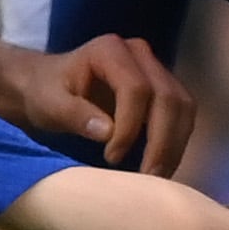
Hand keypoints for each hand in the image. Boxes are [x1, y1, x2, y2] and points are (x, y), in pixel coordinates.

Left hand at [6, 34, 200, 176]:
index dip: (130, 126)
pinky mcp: (162, 87)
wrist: (47, 84)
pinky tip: (161, 165)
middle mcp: (139, 53)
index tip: (112, 158)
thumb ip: (74, 114)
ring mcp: (154, 68)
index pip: (135, 88)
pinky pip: (182, 113)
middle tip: (148, 178)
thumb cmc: (45, 92)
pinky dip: (177, 141)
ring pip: (182, 106)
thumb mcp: (48, 104)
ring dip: (175, 144)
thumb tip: (107, 132)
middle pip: (168, 97)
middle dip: (162, 142)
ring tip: (157, 177)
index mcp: (109, 50)